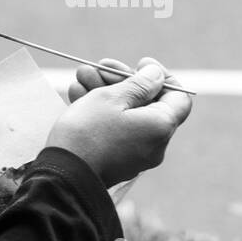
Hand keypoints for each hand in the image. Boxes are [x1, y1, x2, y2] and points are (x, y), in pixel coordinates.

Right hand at [47, 56, 192, 187]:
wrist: (62, 176)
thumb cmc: (87, 133)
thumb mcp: (111, 98)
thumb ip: (139, 83)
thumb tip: (157, 75)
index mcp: (161, 127)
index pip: (179, 96)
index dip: (162, 76)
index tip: (140, 64)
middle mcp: (155, 144)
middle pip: (147, 104)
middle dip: (122, 82)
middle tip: (99, 66)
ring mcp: (136, 156)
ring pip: (127, 116)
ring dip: (106, 94)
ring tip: (81, 77)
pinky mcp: (117, 163)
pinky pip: (116, 132)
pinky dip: (101, 114)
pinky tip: (78, 96)